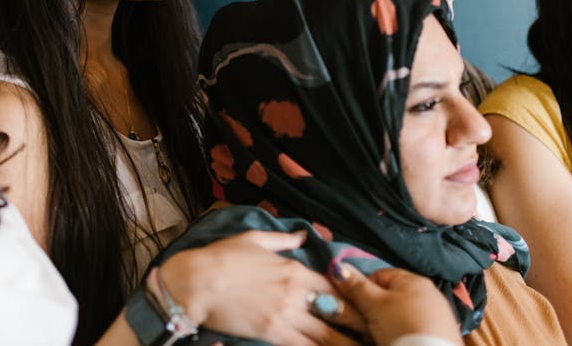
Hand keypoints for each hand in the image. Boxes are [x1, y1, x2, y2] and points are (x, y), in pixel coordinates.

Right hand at [160, 230, 366, 345]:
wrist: (196, 281)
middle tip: (375, 333)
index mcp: (293, 269)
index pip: (334, 286)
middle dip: (359, 325)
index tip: (367, 307)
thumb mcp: (254, 239)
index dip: (353, 298)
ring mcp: (285, 315)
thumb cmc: (221, 257)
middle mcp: (295, 293)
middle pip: (338, 313)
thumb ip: (283, 239)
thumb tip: (303, 235)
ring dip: (345, 342)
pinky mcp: (272, 333)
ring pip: (326, 335)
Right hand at [329, 263, 461, 345]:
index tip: (359, 309)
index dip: (363, 291)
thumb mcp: (374, 305)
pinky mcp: (443, 332)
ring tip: (384, 336)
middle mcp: (429, 292)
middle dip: (377, 309)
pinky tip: (401, 341)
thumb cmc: (401, 326)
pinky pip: (416, 326)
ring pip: (403, 313)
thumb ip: (355, 285)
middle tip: (370, 325)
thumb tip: (337, 266)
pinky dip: (406, 332)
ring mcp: (439, 313)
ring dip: (391, 322)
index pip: (378, 276)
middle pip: (391, 295)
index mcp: (413, 279)